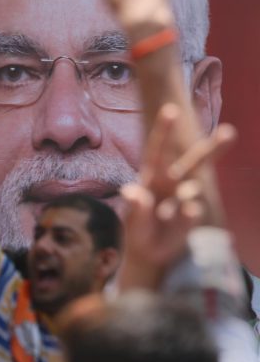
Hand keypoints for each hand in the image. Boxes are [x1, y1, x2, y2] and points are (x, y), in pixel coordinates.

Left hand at [120, 104, 235, 288]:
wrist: (148, 253)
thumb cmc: (137, 229)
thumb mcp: (132, 220)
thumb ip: (134, 207)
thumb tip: (130, 191)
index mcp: (151, 177)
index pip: (157, 151)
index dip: (163, 131)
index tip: (170, 109)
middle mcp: (171, 184)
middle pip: (194, 162)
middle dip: (211, 148)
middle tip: (230, 132)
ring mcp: (184, 199)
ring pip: (195, 187)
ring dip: (187, 196)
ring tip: (172, 208)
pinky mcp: (192, 216)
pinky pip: (192, 213)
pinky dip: (186, 218)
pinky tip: (181, 219)